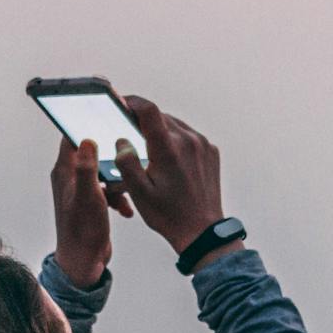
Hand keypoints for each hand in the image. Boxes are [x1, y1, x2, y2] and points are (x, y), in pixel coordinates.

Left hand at [50, 136, 133, 287]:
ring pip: (102, 172)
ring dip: (117, 178)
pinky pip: (107, 190)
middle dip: (109, 154)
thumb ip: (87, 169)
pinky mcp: (91, 203)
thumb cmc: (82, 233)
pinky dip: (118, 196)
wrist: (83, 264)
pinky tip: (125, 209)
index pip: (71, 137)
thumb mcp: (89, 198)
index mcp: (64, 173)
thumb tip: (86, 140)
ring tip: (128, 188)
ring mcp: (81, 191)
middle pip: (91, 153)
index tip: (106, 119)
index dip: (86, 125)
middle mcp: (70, 179)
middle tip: (126, 151)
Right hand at [111, 95, 226, 254]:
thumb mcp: (139, 193)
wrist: (202, 231)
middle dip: (143, 121)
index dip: (131, 101)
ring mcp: (203, 145)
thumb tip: (123, 141)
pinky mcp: (211, 151)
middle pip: (160, 117)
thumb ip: (126, 162)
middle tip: (130, 133)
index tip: (121, 102)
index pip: (148, 110)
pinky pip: (189, 136)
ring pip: (175, 125)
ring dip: (160, 131)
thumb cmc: (169, 215)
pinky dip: (176, 141)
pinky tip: (170, 160)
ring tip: (150, 151)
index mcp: (168, 149)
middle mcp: (188, 140)